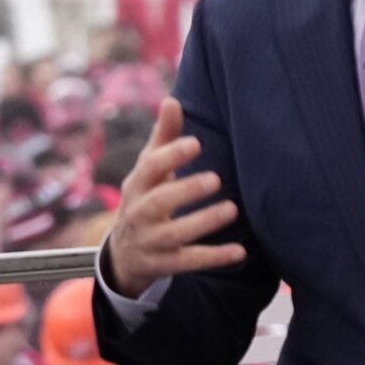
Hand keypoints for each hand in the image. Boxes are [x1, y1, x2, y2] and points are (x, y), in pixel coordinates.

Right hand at [106, 96, 243, 297]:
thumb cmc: (146, 198)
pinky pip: (189, 262)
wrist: (124, 254)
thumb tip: (172, 100)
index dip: (170, 155)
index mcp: (137, 185)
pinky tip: (240, 252)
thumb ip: (164, 138)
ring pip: (175, 233)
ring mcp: (151, 241)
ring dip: (204, 222)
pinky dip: (214, 257)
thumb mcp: (149, 171)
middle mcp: (139, 213)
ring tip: (232, 209)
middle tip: (216, 179)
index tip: (195, 143)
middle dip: (185, 190)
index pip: (149, 168)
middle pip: (159, 202)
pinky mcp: (165, 264)